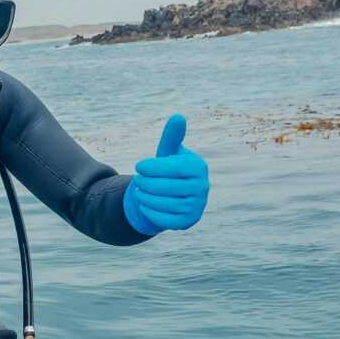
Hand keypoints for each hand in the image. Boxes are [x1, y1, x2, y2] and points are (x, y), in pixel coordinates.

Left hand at [123, 114, 208, 234]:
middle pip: (167, 187)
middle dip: (146, 183)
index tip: (138, 166)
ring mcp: (197, 206)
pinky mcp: (188, 222)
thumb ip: (172, 137)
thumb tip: (177, 117)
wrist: (176, 195)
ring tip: (139, 191)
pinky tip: (145, 204)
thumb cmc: (170, 169)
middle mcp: (202, 187)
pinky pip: (165, 219)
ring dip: (146, 197)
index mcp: (198, 167)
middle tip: (137, 180)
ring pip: (164, 203)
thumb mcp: (169, 153)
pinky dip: (150, 211)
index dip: (154, 167)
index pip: (175, 168)